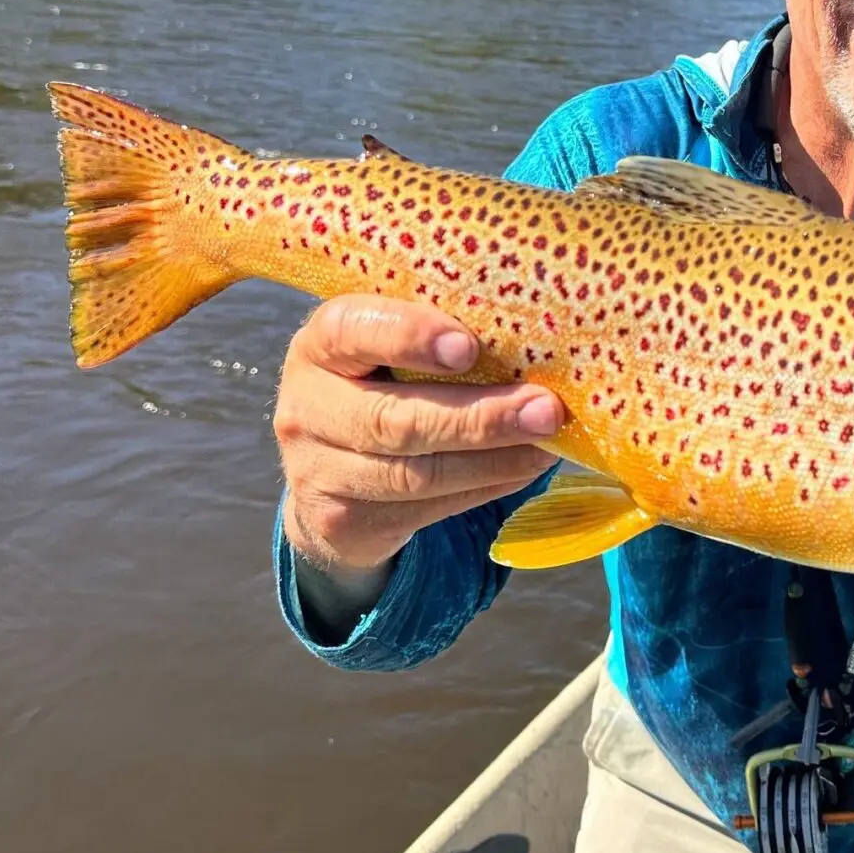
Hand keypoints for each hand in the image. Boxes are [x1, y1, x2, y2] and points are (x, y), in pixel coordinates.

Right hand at [274, 296, 568, 577]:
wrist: (326, 468)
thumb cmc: (383, 381)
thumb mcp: (388, 346)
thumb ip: (439, 333)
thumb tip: (537, 336)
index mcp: (320, 345)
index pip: (351, 331)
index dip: (409, 335)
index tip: (469, 347)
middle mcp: (306, 407)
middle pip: (394, 420)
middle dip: (479, 418)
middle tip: (546, 410)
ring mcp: (316, 470)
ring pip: (414, 474)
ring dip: (494, 460)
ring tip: (547, 444)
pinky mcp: (342, 521)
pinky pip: (423, 509)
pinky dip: (484, 487)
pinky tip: (523, 469)